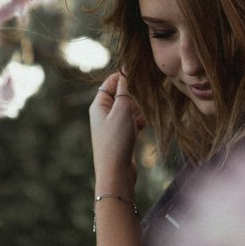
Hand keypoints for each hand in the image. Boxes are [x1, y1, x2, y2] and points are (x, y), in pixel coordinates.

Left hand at [89, 71, 144, 195]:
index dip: (123, 75)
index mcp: (99, 105)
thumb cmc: (117, 140)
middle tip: (145, 93)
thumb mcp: (122, 110)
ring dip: (136, 108)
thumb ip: (124, 90)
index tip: (139, 73)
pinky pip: (130, 123)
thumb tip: (124, 74)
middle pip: (119, 95)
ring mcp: (111, 126)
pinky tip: (143, 125)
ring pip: (126, 109)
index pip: (110, 82)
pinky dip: (137, 122)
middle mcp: (102, 114)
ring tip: (145, 110)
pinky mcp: (119, 137)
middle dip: (132, 93)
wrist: (116, 172)